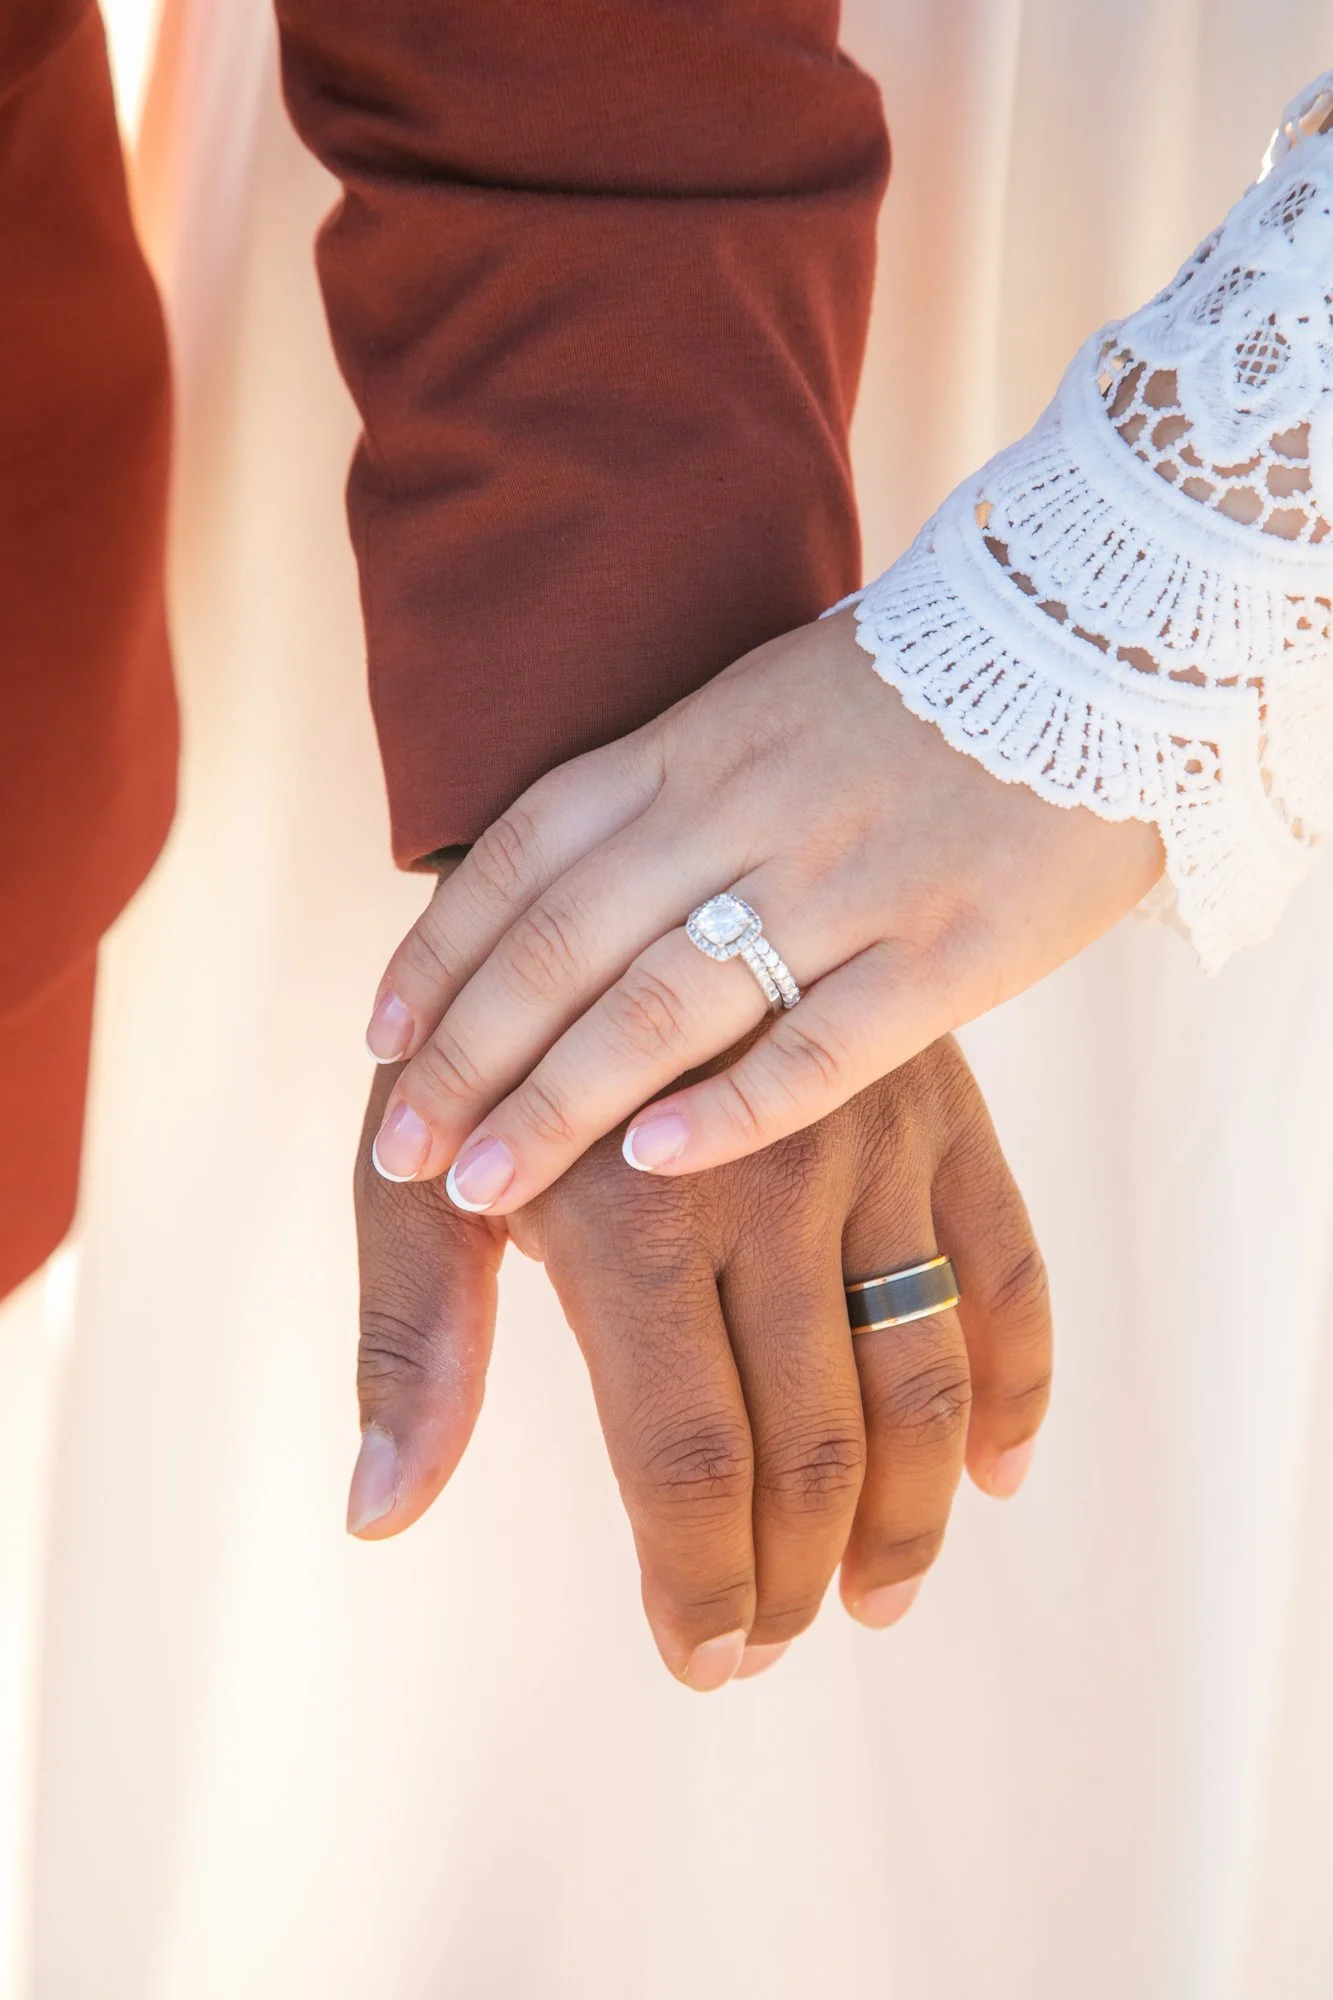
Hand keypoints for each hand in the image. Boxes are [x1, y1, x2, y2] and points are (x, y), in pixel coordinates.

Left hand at [349, 1036, 1050, 1686]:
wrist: (606, 881)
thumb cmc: (491, 1056)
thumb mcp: (412, 1177)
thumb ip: (410, 1344)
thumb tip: (380, 1512)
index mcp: (628, 1219)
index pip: (683, 1458)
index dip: (700, 1584)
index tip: (701, 1657)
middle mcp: (765, 1184)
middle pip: (811, 1443)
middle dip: (795, 1576)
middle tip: (774, 1641)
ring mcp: (870, 1147)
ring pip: (922, 1381)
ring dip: (911, 1519)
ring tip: (879, 1599)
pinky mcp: (941, 1115)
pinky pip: (1012, 1271)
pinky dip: (1019, 1386)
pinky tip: (998, 1477)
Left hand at [363, 611, 1162, 1209]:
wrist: (1113, 639)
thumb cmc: (922, 695)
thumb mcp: (768, 705)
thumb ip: (674, 792)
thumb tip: (569, 890)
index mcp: (697, 743)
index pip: (527, 855)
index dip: (442, 951)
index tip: (379, 1040)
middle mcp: (748, 810)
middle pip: (566, 945)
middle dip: (467, 1056)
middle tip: (396, 1150)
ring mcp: (847, 881)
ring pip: (663, 1004)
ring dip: (555, 1103)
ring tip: (477, 1189)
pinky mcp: (949, 950)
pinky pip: (817, 1046)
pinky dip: (727, 1109)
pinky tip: (651, 1164)